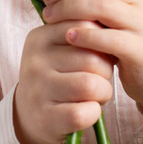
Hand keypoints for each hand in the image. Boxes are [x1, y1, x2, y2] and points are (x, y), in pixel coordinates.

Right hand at [13, 12, 116, 143]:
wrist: (30, 115)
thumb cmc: (57, 76)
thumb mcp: (61, 48)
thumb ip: (82, 33)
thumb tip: (112, 26)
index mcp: (40, 37)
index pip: (85, 26)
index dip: (102, 41)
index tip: (100, 53)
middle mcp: (35, 61)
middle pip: (92, 58)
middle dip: (106, 71)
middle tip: (100, 78)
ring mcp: (39, 90)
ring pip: (91, 85)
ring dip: (103, 92)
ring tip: (96, 94)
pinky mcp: (46, 118)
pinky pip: (85, 112)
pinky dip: (94, 113)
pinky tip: (87, 111)